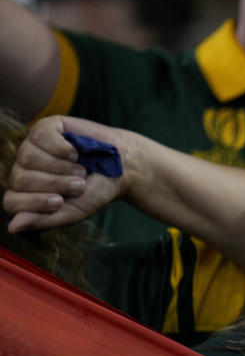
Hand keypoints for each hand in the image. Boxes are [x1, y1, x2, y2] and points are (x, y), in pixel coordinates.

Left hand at [3, 115, 129, 232]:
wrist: (122, 167)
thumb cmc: (96, 191)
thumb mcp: (74, 212)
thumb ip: (44, 220)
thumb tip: (12, 227)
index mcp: (28, 193)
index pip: (11, 201)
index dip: (34, 202)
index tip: (59, 201)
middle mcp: (25, 169)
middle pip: (20, 178)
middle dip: (54, 184)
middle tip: (78, 184)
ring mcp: (33, 146)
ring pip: (28, 157)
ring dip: (61, 167)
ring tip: (80, 169)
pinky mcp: (46, 127)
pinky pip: (40, 136)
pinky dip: (62, 148)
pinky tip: (75, 153)